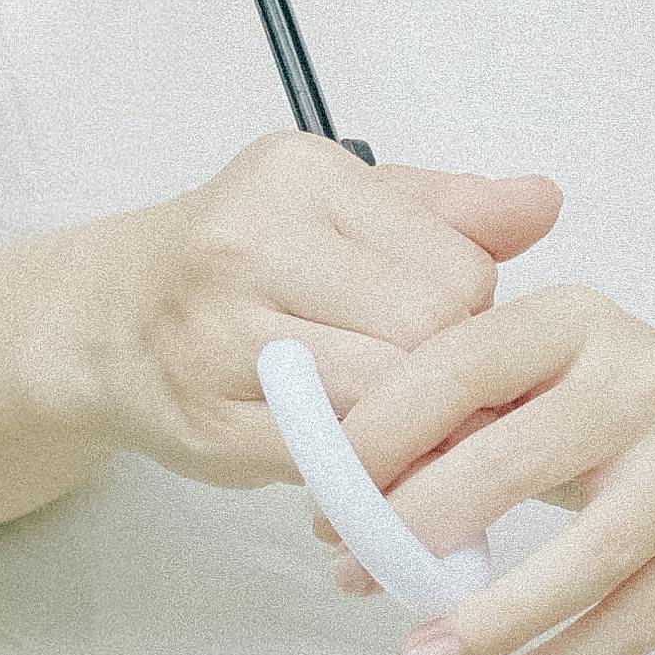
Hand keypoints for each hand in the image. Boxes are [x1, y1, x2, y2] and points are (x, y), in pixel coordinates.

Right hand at [82, 133, 558, 494]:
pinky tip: (367, 466)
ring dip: (416, 432)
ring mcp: (219, 336)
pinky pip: (327, 463)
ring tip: (416, 433)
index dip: (474, 313)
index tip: (449, 329)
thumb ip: (448, 209)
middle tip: (440, 392)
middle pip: (425, 333)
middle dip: (450, 375)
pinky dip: (365, 476)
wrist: (110, 320)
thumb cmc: (246, 257)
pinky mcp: (207, 423)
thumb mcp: (342, 207)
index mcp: (300, 178)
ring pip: (381, 402)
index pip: (454, 265)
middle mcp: (249, 244)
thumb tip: (545, 200)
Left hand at [322, 285, 654, 654]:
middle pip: (511, 464)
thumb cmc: (624, 414)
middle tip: (350, 574)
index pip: (461, 364)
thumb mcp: (551, 374)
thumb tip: (341, 487)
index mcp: (578, 322)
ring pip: (576, 565)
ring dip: (484, 625)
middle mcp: (642, 387)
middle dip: (414, 528)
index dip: (381, 430)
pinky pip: (620, 634)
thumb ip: (461, 409)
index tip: (325, 494)